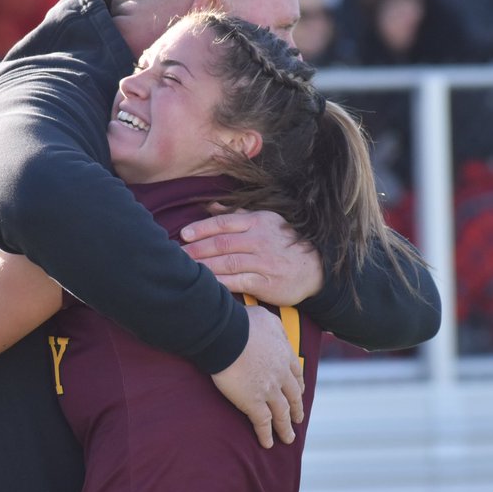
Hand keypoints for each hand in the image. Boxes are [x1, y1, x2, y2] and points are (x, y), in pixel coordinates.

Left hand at [181, 204, 323, 306]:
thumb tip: (209, 206)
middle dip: (196, 249)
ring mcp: (264, 262)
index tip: (183, 234)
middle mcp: (261, 240)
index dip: (201, 228)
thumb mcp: (266, 222)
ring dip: (203, 266)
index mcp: (259, 222)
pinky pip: (237, 282)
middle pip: (221, 243)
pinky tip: (205, 286)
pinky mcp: (267, 283)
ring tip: (185, 270)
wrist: (316, 269)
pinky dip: (219, 283)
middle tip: (176, 255)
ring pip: (227, 262)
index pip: (224, 223)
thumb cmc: (285, 244)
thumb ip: (237, 216)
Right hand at [212, 306, 304, 448]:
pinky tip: (267, 444)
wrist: (227, 335)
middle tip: (298, 419)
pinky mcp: (253, 403)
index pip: (296, 375)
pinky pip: (263, 423)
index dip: (298, 387)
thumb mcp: (267, 318)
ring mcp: (269, 391)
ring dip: (286, 428)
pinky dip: (266, 434)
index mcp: (284, 355)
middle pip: (293, 397)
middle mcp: (281, 375)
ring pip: (282, 414)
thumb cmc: (242, 322)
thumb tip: (278, 331)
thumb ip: (276, 328)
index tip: (300, 393)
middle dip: (296, 409)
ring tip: (288, 438)